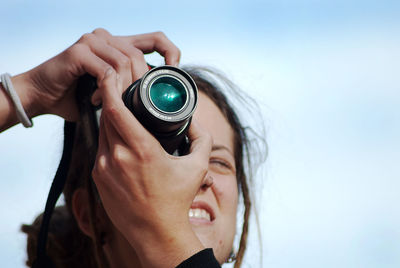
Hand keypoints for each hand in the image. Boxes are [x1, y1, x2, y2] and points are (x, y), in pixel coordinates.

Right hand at [13, 29, 180, 120]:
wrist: (40, 96)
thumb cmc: (76, 96)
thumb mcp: (111, 92)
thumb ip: (130, 89)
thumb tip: (156, 100)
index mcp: (119, 44)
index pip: (156, 39)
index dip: (171, 52)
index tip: (175, 73)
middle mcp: (107, 37)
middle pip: (139, 55)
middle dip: (141, 83)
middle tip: (134, 103)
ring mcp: (93, 41)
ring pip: (125, 62)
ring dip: (124, 88)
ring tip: (113, 104)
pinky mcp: (80, 50)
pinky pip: (106, 70)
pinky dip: (106, 89)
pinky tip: (97, 101)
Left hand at [91, 70, 211, 266]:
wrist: (156, 233)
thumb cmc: (177, 200)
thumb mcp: (197, 166)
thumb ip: (201, 139)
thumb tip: (195, 122)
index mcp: (141, 149)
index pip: (115, 108)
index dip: (111, 85)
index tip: (112, 72)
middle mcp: (117, 157)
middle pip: (106, 115)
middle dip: (111, 97)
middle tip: (121, 87)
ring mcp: (103, 168)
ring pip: (101, 132)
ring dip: (110, 119)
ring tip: (122, 111)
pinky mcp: (97, 178)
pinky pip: (99, 149)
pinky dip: (108, 138)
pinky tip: (120, 138)